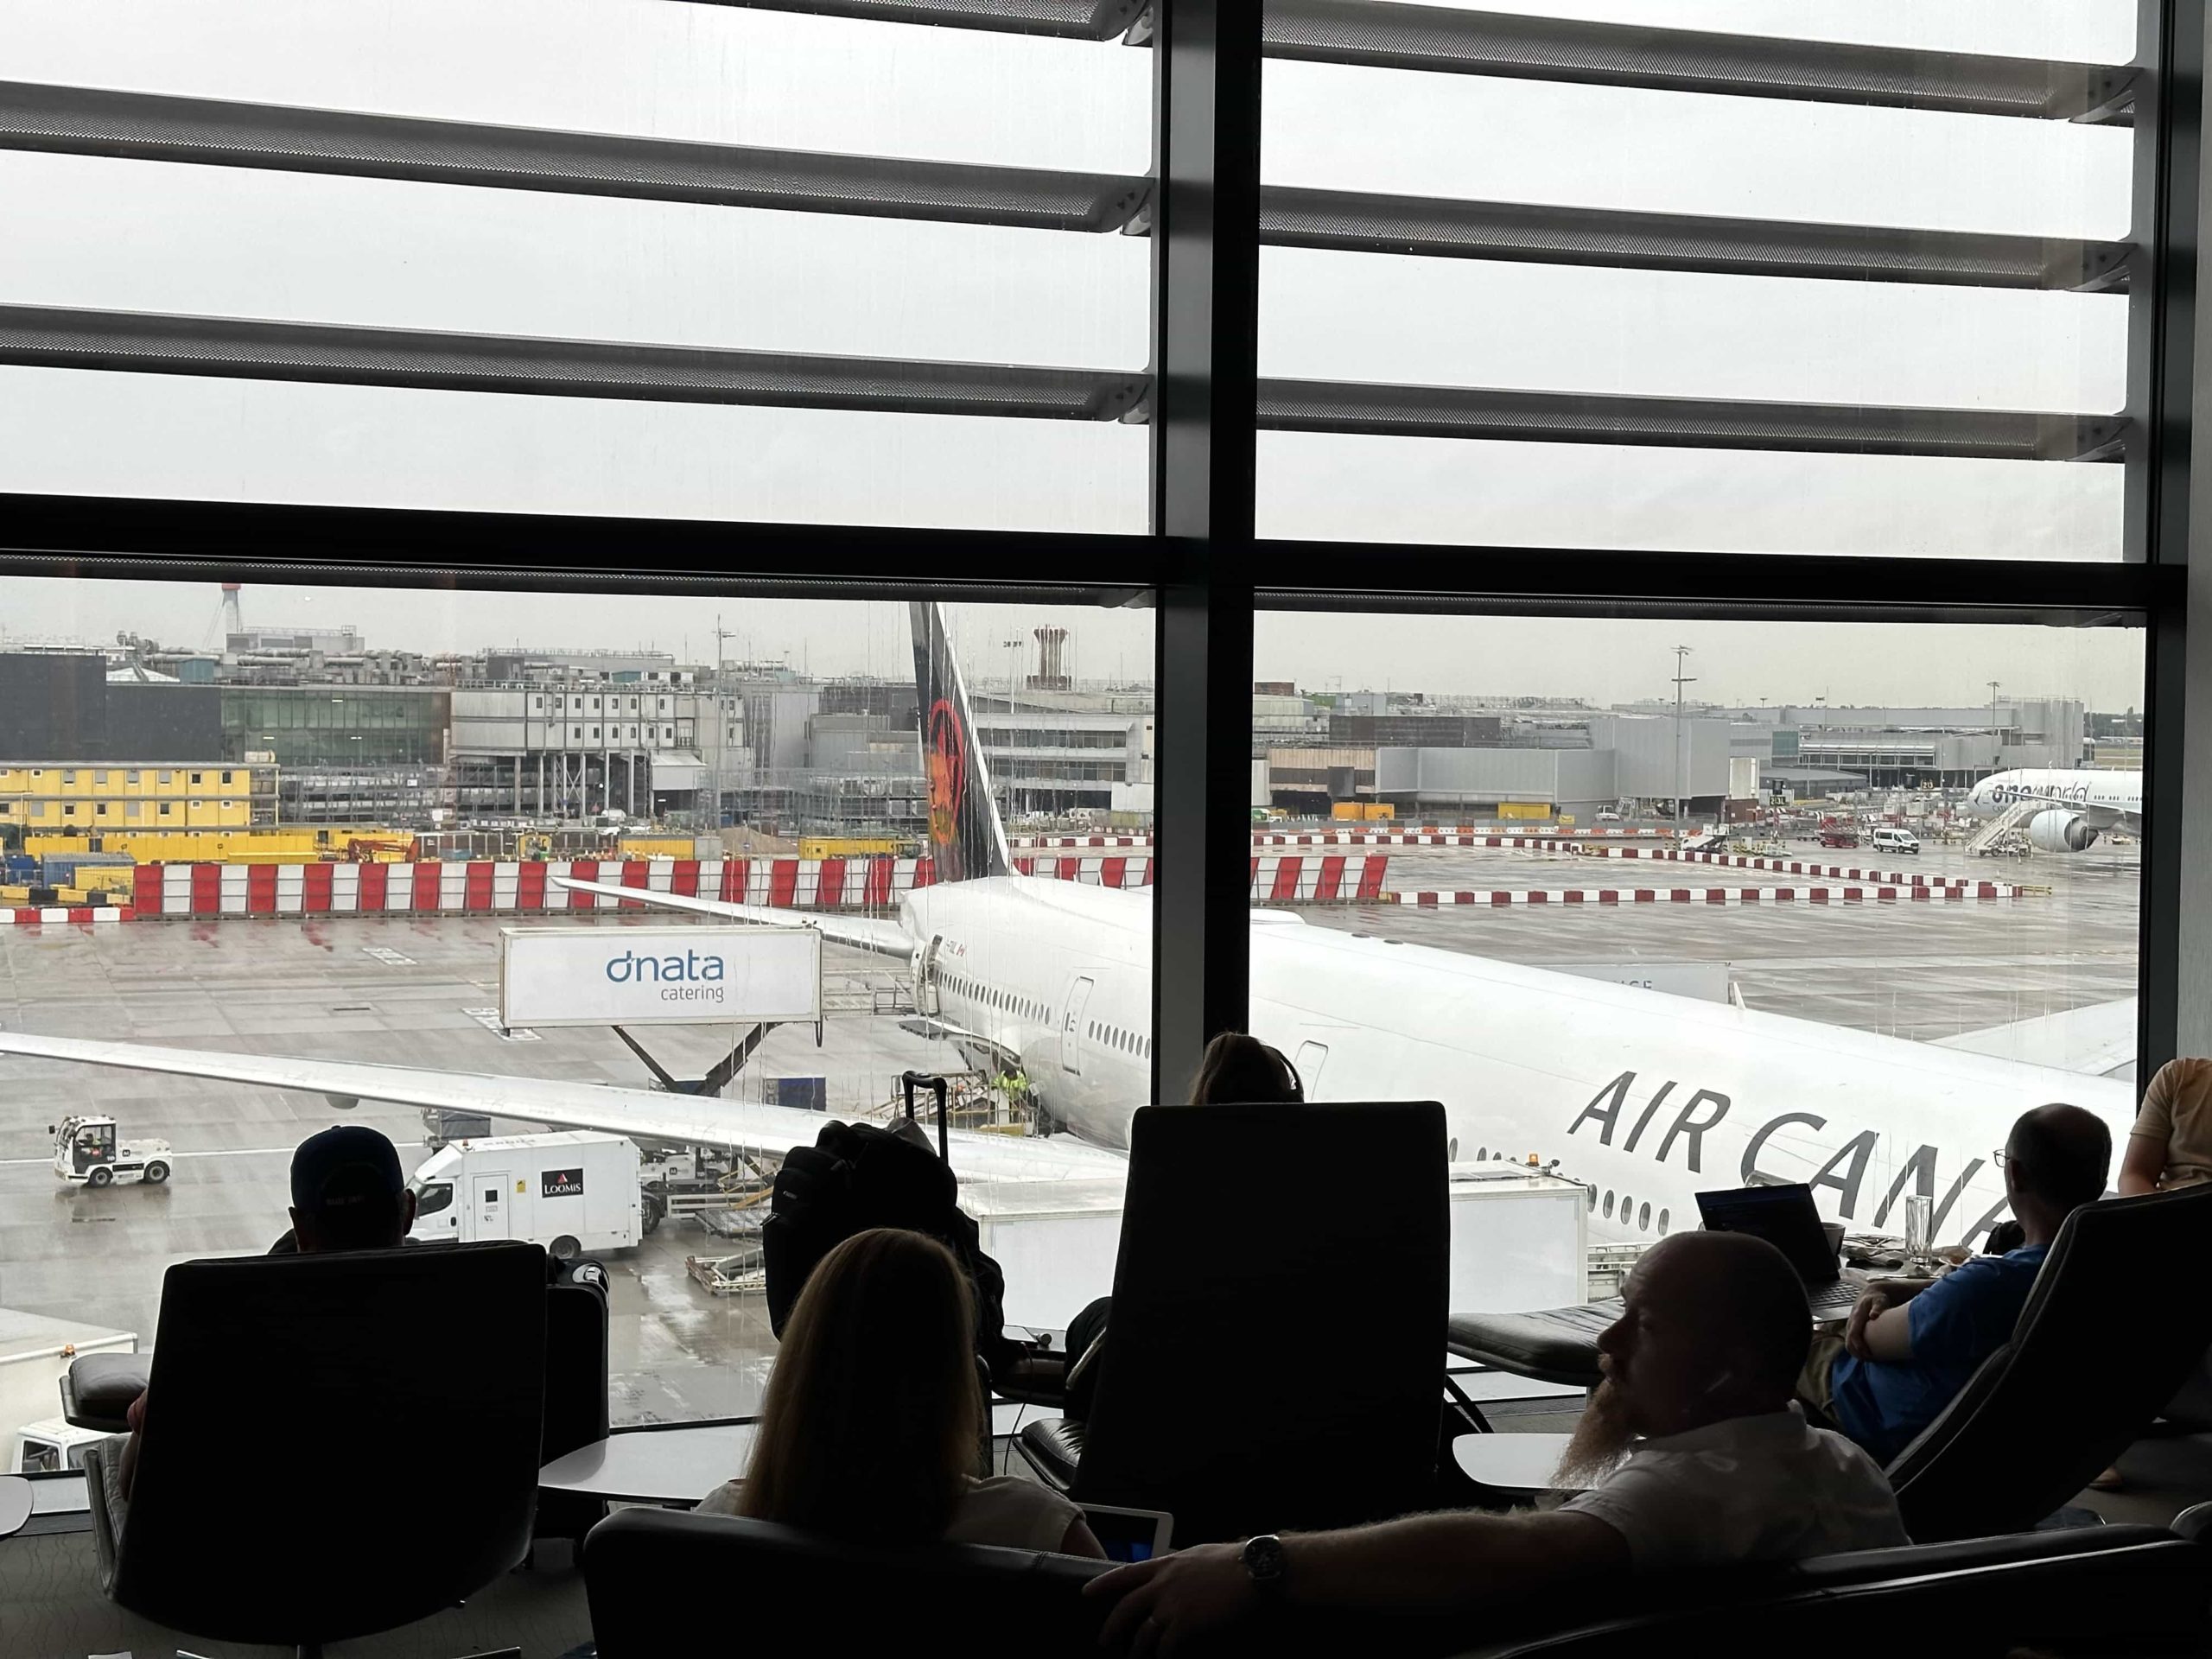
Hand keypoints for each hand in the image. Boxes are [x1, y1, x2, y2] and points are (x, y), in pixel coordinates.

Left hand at [1087, 1541, 1258, 1654]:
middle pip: (1127, 1607)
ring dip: (1137, 1649)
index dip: (1103, 1584)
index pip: (1125, 1573)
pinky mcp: (1186, 1624)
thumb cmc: (1231, 1561)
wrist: (1252, 1570)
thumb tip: (1172, 1573)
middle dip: (1113, 1626)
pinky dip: (1162, 1657)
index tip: (1086, 1592)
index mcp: (1165, 1564)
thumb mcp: (1197, 1556)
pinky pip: (1166, 1647)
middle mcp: (1163, 1584)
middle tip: (1104, 1641)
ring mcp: (1173, 1605)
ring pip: (1144, 1632)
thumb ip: (1179, 1567)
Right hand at [1844, 1286, 1891, 1360]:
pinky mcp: (1852, 1329)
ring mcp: (1850, 1326)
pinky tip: (1866, 1354)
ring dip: (1856, 1353)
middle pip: (1848, 1342)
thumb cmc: (1877, 1298)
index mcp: (1856, 1317)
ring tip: (1869, 1359)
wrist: (1871, 1294)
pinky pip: (1850, 1342)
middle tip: (1870, 1360)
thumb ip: (1878, 1307)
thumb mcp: (1880, 1300)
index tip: (1869, 1355)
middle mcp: (1851, 1322)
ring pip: (1848, 1344)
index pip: (1853, 1335)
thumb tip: (1873, 1316)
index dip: (1859, 1346)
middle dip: (1857, 1353)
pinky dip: (1856, 1350)